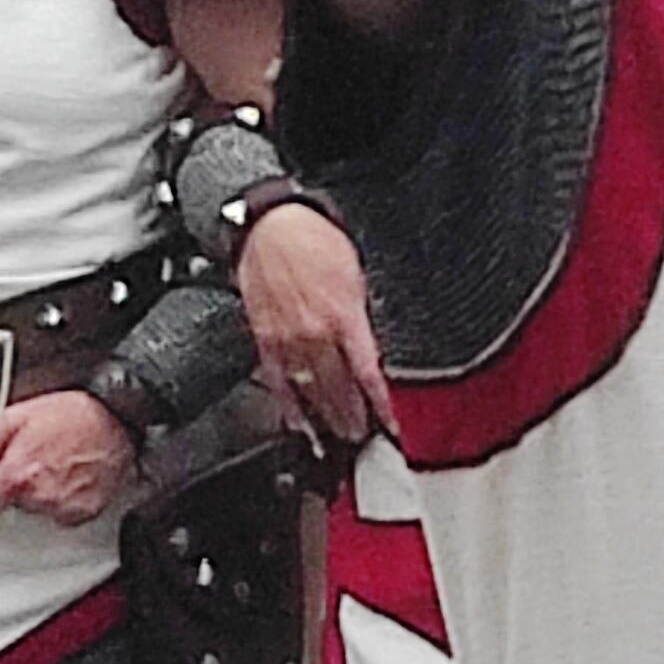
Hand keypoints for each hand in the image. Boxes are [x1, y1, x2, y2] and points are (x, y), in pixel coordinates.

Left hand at [0, 390, 139, 528]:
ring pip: (40, 508)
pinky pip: (66, 513)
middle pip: (13, 505)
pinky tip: (74, 476)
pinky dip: (67, 499)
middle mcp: (39, 496)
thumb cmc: (73, 413)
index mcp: (16, 475)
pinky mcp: (87, 510)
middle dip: (18, 486)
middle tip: (34, 461)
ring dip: (44, 493)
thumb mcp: (16, 417)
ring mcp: (65, 505)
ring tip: (58, 465)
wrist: (119, 416)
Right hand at [237, 206, 389, 445]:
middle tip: (371, 439)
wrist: (269, 224)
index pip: (371, 373)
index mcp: (344, 316)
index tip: (399, 424)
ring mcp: (287, 340)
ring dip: (328, 418)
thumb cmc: (319, 237)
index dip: (385, 404)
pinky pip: (278, 381)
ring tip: (343, 438)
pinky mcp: (264, 339)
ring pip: (310, 392)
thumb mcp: (362, 269)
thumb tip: (396, 334)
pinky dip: (290, 406)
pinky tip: (300, 423)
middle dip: (358, 418)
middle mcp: (315, 334)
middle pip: (340, 390)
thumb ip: (376, 307)